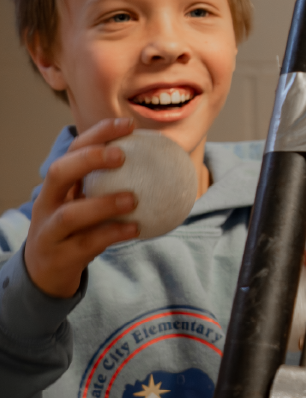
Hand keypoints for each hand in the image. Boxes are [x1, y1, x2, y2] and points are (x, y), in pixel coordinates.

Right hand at [23, 118, 138, 297]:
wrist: (47, 271)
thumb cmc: (79, 228)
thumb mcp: (90, 202)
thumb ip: (115, 183)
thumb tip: (166, 160)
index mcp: (58, 184)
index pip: (73, 149)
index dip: (98, 134)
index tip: (129, 125)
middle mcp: (47, 203)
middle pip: (59, 172)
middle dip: (89, 159)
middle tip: (122, 155)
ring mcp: (49, 231)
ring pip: (69, 214)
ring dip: (103, 204)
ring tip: (133, 199)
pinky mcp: (58, 257)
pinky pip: (86, 244)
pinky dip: (112, 234)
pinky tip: (136, 228)